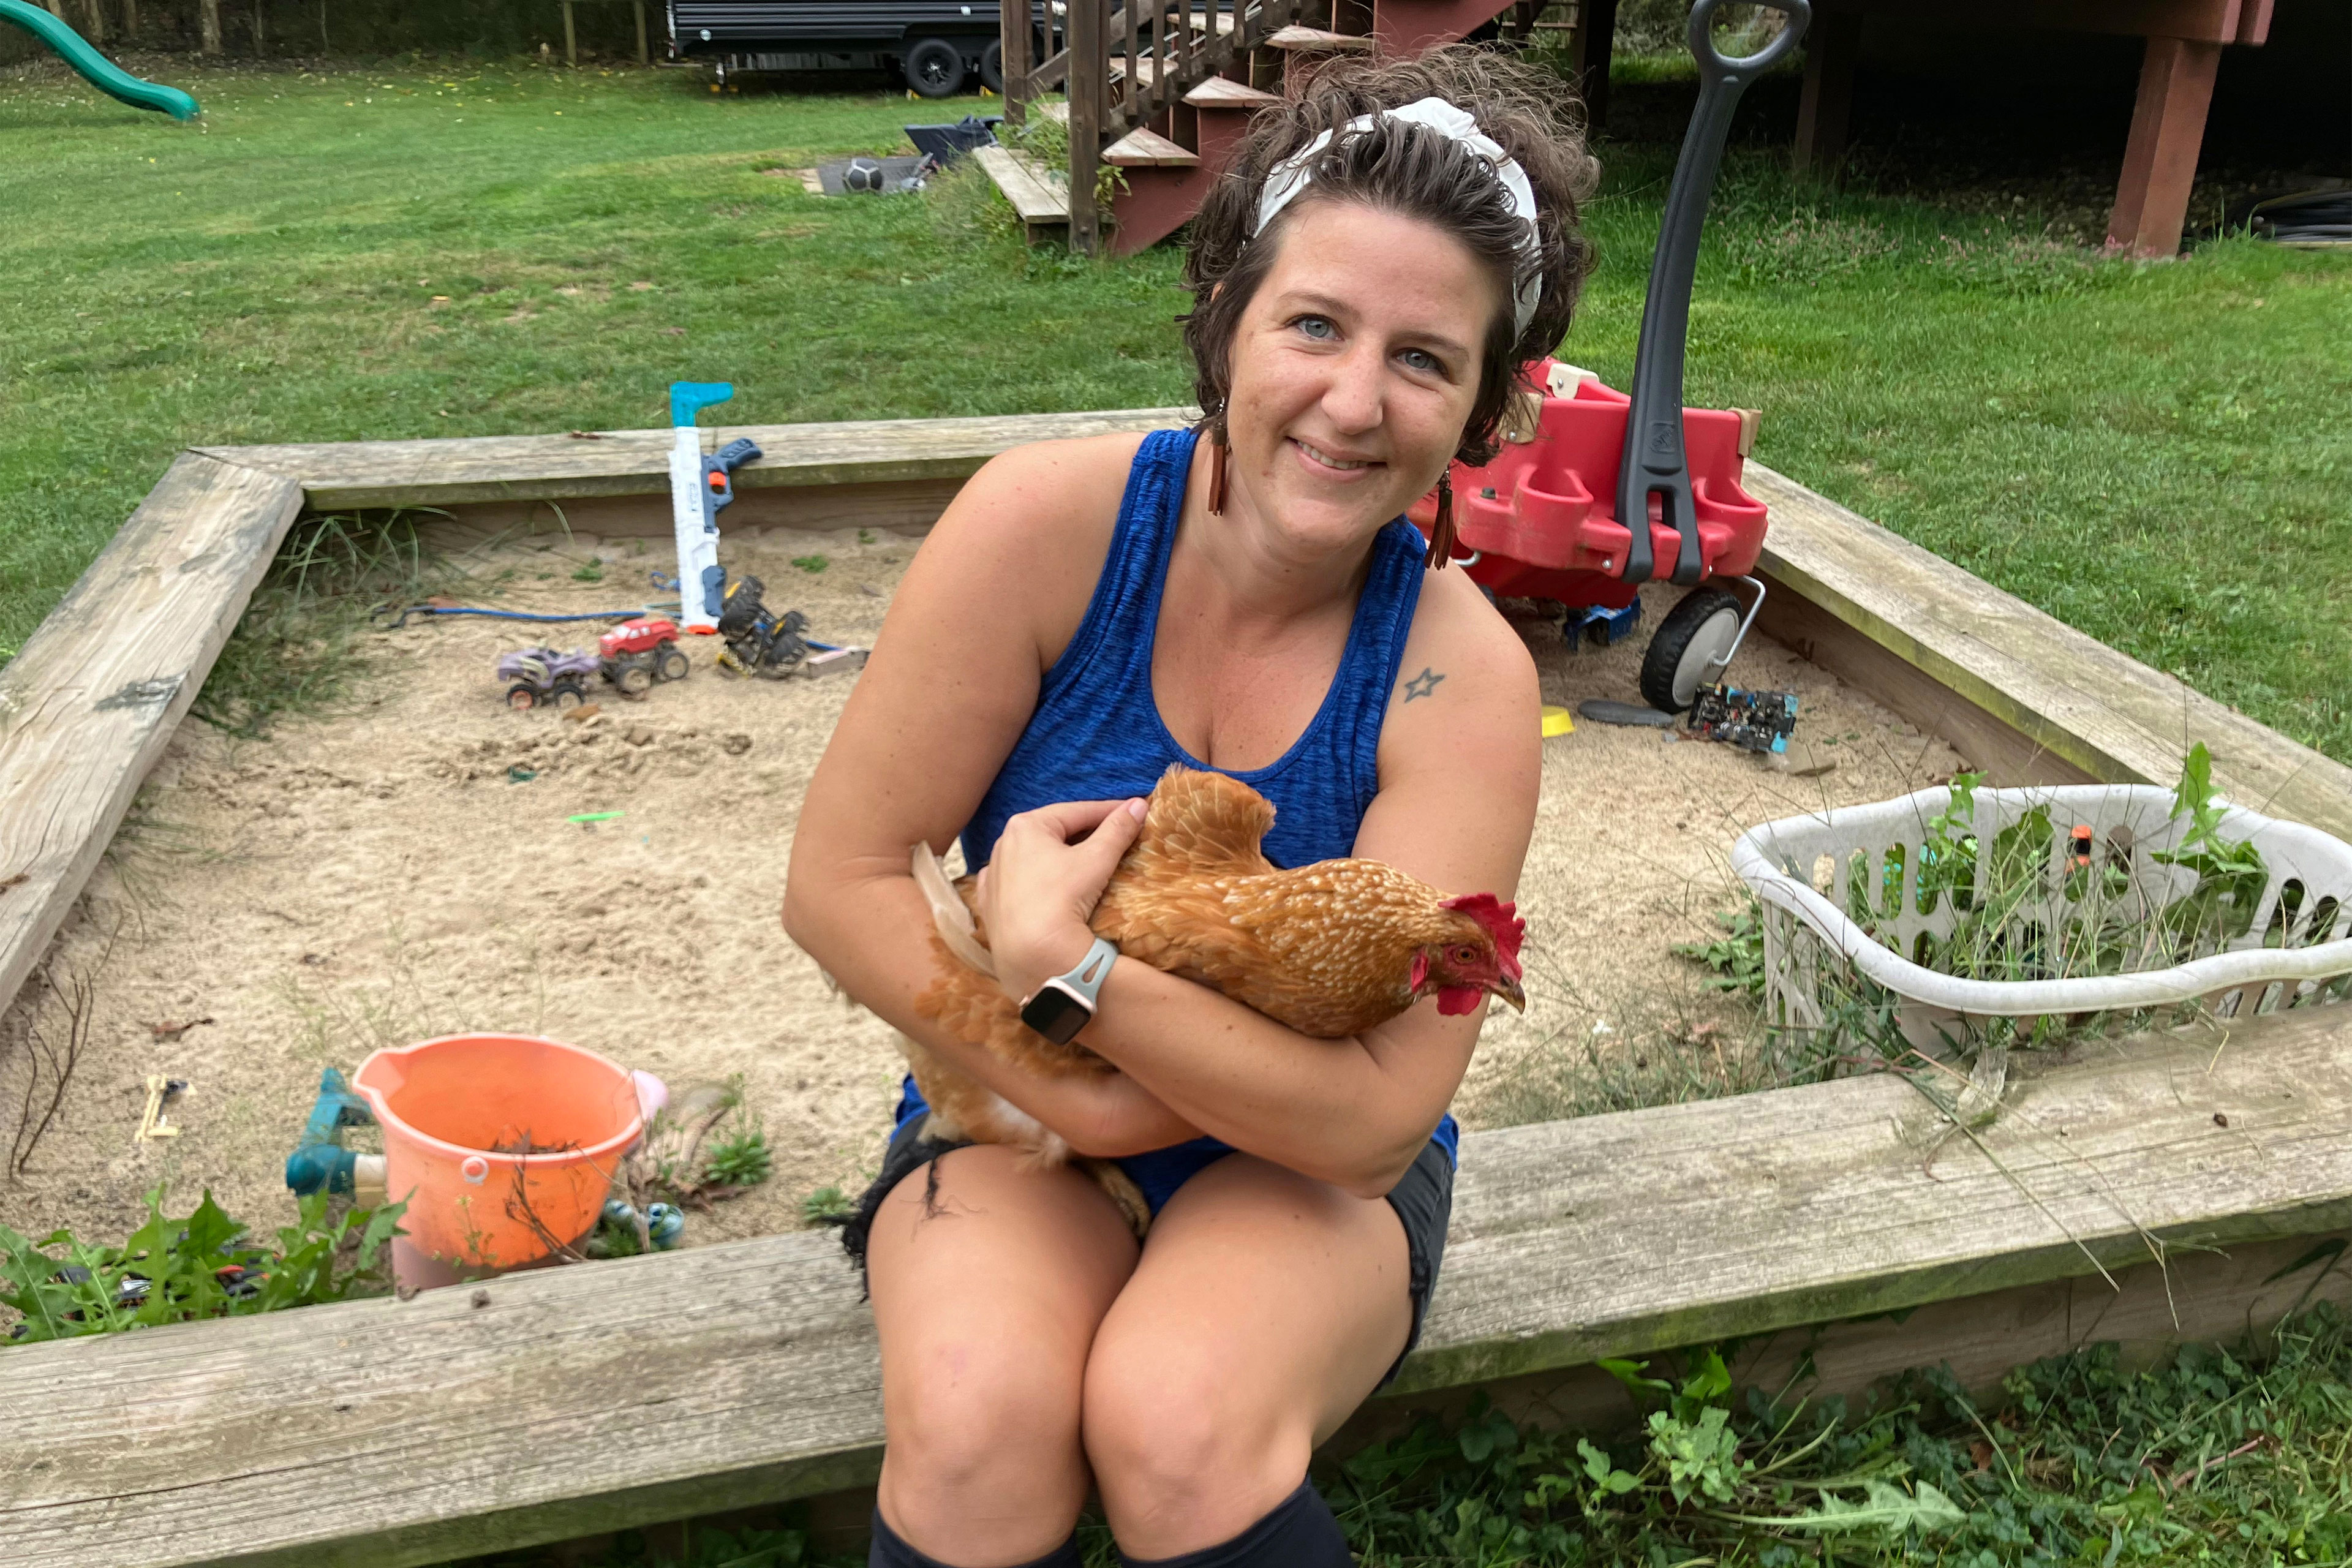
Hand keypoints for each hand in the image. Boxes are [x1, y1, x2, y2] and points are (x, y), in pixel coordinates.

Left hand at [974, 796, 1147, 1008]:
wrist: (1031, 954)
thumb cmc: (1063, 897)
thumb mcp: (1096, 859)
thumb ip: (1117, 829)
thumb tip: (1139, 804)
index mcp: (1026, 825)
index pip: (1077, 812)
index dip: (1108, 811)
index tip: (1131, 812)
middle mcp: (1003, 844)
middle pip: (1053, 833)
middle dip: (1082, 833)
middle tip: (1111, 835)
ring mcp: (993, 875)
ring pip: (1033, 857)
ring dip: (1057, 855)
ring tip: (1082, 862)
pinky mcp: (989, 903)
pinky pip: (1015, 883)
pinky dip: (1033, 880)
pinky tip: (1044, 885)